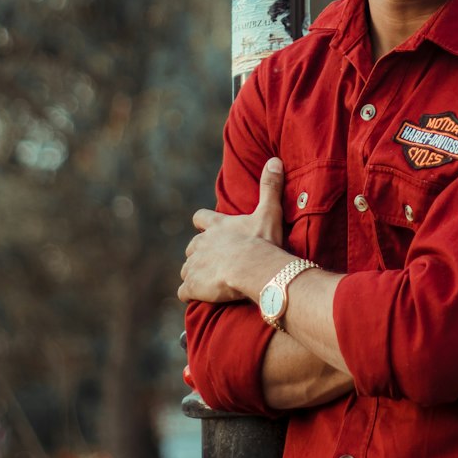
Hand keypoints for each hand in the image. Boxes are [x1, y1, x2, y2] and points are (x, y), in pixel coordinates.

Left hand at [178, 157, 285, 303]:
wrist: (253, 269)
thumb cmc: (262, 242)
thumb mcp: (269, 212)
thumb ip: (270, 187)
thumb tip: (275, 160)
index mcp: (217, 226)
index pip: (200, 219)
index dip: (203, 224)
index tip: (208, 229)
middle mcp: (201, 243)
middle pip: (192, 247)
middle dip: (199, 254)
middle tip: (215, 262)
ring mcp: (194, 265)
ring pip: (186, 269)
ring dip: (194, 274)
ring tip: (210, 283)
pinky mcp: (192, 285)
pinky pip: (183, 292)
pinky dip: (189, 294)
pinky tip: (199, 298)